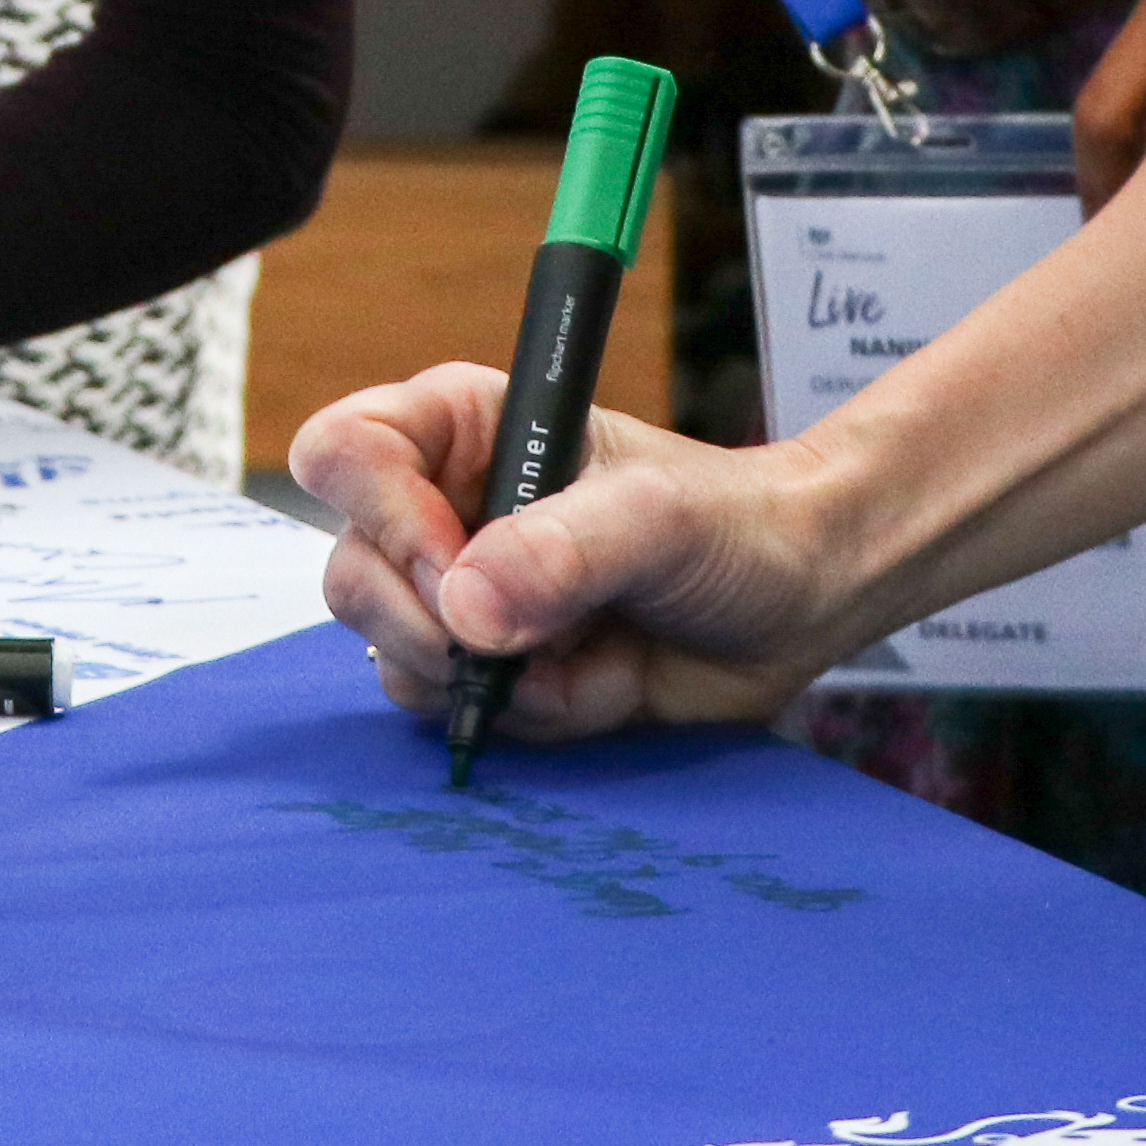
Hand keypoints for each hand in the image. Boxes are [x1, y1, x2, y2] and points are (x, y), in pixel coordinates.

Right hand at [291, 364, 852, 746]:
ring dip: (486, 680)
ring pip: (392, 653)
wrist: (799, 602)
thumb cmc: (736, 526)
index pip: (346, 451)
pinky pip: (456, 713)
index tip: (453, 565)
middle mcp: (446, 508)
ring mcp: (465, 596)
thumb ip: (561, 552)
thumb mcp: (659, 520)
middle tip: (514, 638)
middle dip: (428, 623)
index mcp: (465, 429)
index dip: (380, 513)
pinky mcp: (494, 670)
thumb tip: (463, 607)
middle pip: (350, 569)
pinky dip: (528, 716)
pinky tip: (596, 682)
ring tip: (580, 653)